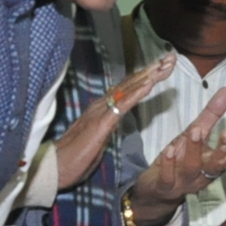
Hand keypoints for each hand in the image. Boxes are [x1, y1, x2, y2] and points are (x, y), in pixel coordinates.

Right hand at [52, 52, 174, 188]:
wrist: (54, 168)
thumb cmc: (75, 156)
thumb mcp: (98, 137)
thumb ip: (109, 124)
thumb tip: (118, 117)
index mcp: (102, 108)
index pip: (128, 88)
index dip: (147, 75)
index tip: (165, 65)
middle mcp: (101, 105)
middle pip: (131, 83)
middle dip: (153, 69)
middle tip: (172, 57)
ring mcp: (100, 112)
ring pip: (128, 89)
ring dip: (148, 76)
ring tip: (165, 64)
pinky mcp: (100, 124)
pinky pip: (122, 106)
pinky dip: (137, 94)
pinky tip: (149, 85)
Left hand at [134, 88, 225, 225]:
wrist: (157, 190)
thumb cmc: (181, 160)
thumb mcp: (196, 134)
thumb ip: (212, 115)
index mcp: (214, 162)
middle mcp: (203, 174)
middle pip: (218, 165)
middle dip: (224, 150)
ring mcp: (184, 181)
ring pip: (193, 169)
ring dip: (195, 150)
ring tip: (196, 131)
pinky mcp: (165, 186)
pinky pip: (168, 178)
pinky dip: (169, 164)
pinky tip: (170, 149)